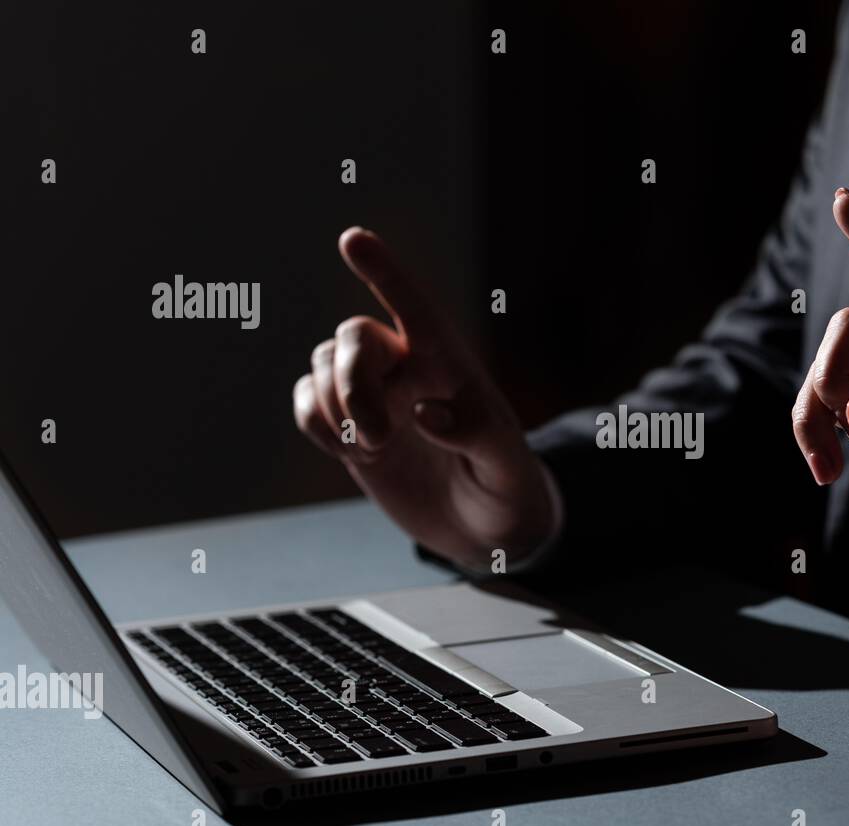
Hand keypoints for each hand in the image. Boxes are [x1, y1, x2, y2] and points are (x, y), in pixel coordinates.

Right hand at [293, 228, 555, 568]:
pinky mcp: (348, 425)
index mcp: (451, 365)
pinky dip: (314, 422)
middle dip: (352, 383)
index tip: (353, 239)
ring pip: (323, 362)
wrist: (484, 527)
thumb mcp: (506, 465)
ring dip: (333, 407)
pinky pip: (305, 400)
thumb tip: (425, 411)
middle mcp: (408, 368)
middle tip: (378, 439)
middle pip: (355, 337)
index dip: (386, 272)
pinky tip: (351, 453)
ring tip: (374, 450)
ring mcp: (374, 394)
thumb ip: (475, 434)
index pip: (415, 307)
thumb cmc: (506, 486)